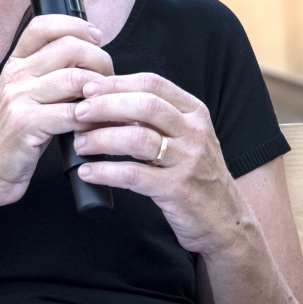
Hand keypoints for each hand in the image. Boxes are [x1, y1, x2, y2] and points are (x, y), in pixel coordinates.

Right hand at [0, 15, 113, 208]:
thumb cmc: (9, 137)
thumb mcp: (21, 97)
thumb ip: (47, 77)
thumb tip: (88, 63)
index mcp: (15, 64)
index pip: (43, 26)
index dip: (75, 25)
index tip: (96, 37)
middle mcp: (16, 76)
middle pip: (69, 48)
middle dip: (99, 61)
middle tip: (109, 79)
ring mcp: (19, 98)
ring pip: (75, 79)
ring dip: (101, 92)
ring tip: (107, 105)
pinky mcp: (26, 124)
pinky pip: (72, 114)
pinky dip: (93, 121)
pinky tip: (96, 127)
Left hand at [70, 73, 250, 255]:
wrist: (224, 220)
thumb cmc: (195, 175)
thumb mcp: (185, 137)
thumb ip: (156, 118)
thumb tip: (107, 100)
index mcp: (194, 112)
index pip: (152, 84)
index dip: (117, 83)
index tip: (88, 88)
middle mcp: (194, 131)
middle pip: (144, 105)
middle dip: (105, 106)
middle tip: (78, 113)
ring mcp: (188, 160)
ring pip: (137, 138)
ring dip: (102, 138)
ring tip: (80, 143)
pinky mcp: (177, 189)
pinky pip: (133, 175)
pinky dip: (105, 171)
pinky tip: (88, 172)